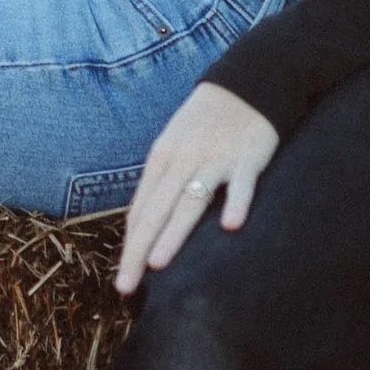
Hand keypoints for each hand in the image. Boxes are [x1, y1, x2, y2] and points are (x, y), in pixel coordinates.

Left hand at [116, 83, 279, 296]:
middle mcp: (184, 160)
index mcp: (162, 159)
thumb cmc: (204, 123)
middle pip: (157, 210)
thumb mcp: (173, 147)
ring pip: (191, 200)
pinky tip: (231, 226)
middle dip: (138, 250)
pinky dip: (237, 203)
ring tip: (158, 263)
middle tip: (125, 286)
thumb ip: (160, 184)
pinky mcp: (248, 156)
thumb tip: (139, 226)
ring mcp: (216, 158)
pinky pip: (242, 184)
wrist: (246, 84)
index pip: (141, 209)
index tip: (121, 280)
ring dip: (173, 232)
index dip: (129, 246)